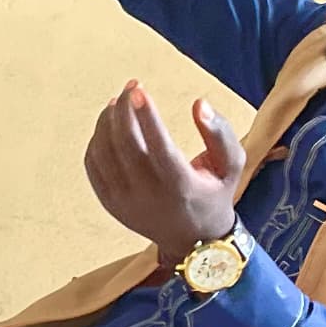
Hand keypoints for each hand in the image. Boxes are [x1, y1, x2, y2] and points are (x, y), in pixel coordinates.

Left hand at [84, 82, 245, 269]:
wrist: (192, 240)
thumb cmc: (214, 193)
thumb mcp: (231, 165)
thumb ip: (220, 133)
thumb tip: (198, 103)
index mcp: (181, 187)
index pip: (159, 148)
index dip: (147, 117)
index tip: (139, 90)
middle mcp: (149, 197)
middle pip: (126, 146)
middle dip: (124, 110)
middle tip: (131, 86)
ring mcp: (125, 202)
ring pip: (104, 153)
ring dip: (107, 121)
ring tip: (118, 102)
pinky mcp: (110, 204)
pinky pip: (94, 166)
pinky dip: (97, 140)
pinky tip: (108, 124)